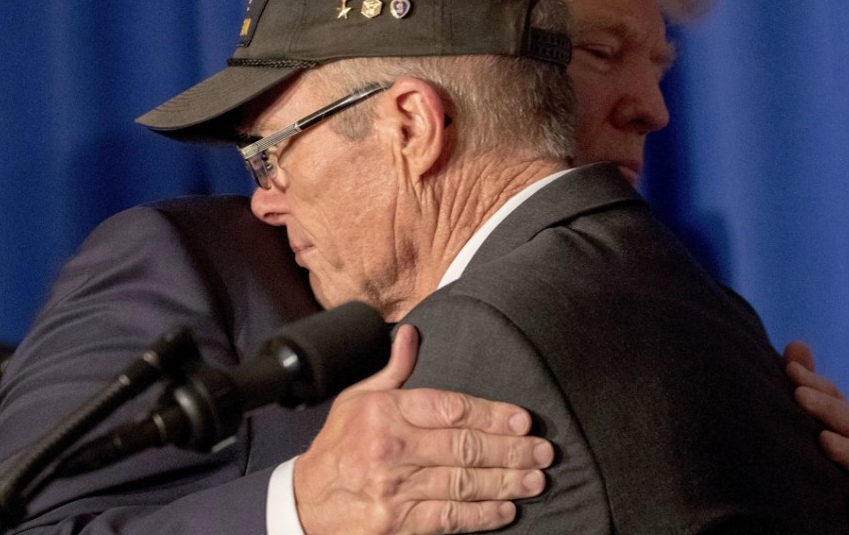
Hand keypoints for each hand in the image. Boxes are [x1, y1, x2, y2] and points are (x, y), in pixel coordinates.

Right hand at [293, 324, 552, 533]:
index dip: (492, 414)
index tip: (523, 420)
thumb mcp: (358, 399)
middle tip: (543, 452)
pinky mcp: (398, 524)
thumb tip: (413, 334)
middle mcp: (392, 448)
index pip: (451, 409)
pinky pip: (449, 518)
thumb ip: (393, 370)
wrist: (305, 502)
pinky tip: (506, 509)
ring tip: (535, 479)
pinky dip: (482, 515)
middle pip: (465, 447)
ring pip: (464, 484)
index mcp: (386, 412)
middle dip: (511, 450)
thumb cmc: (338, 446)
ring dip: (506, 482)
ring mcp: (395, 489)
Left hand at [783, 341, 848, 534]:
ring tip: (824, 441)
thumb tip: (797, 345)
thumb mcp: (803, 419)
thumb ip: (804, 385)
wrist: (813, 509)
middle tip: (800, 395)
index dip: (814, 382)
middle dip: (826, 407)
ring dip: (846, 450)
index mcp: (844, 425)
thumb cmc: (809, 457)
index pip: (834, 398)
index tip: (790, 371)